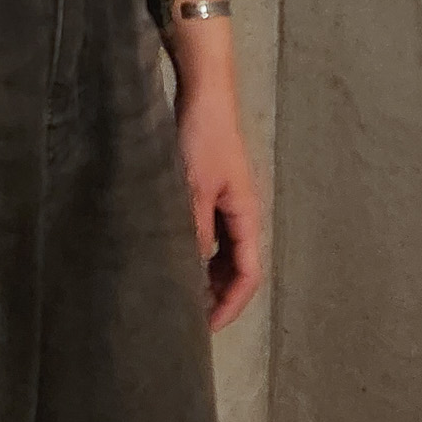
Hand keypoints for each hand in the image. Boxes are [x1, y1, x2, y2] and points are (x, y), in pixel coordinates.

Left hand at [174, 81, 262, 331]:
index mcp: (246, 216)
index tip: (205, 328)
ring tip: (179, 295)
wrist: (202, 93)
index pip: (248, 276)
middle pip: (236, 268)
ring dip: (206, 275)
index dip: (230, 305)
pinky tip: (173, 257)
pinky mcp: (208, 188)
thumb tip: (190, 270)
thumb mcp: (193, 187)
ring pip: (221, 252)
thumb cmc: (202, 137)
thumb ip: (194, 230)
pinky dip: (196, 252)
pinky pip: (207, 232)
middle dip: (217, 296)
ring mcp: (225, 201)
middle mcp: (240, 213)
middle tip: (188, 319)